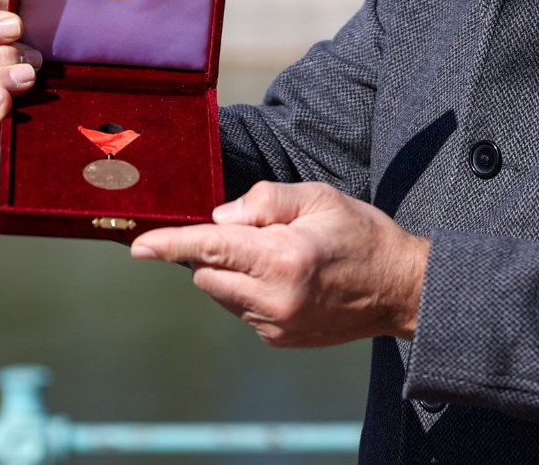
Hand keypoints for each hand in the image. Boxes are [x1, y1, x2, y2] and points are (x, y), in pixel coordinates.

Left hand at [131, 181, 429, 347]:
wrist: (399, 289)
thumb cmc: (362, 233)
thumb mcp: (319, 198)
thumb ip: (266, 202)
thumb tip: (220, 216)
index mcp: (282, 259)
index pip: (211, 248)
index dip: (171, 244)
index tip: (139, 245)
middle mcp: (274, 299)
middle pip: (206, 275)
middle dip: (212, 252)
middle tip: (251, 233)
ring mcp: (275, 326)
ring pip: (221, 295)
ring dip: (230, 274)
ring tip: (276, 256)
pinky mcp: (279, 339)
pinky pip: (242, 312)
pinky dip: (248, 292)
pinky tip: (284, 279)